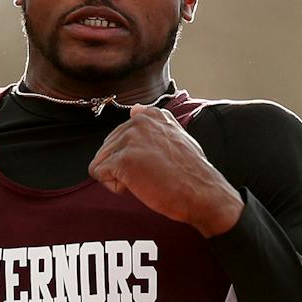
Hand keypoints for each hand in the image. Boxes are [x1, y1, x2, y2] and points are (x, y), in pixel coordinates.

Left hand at [87, 106, 243, 235]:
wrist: (201, 193)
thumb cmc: (190, 173)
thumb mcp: (176, 136)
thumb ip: (154, 123)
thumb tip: (135, 108)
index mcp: (150, 115)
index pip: (119, 137)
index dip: (132, 157)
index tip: (155, 163)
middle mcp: (138, 121)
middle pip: (107, 149)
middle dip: (123, 167)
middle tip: (151, 174)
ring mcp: (130, 138)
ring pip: (101, 161)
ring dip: (119, 177)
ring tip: (147, 179)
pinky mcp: (123, 159)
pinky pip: (99, 174)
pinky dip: (116, 186)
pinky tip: (140, 185)